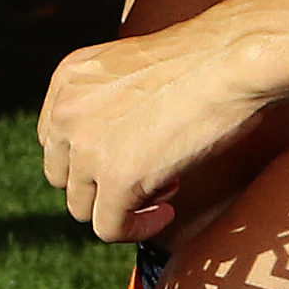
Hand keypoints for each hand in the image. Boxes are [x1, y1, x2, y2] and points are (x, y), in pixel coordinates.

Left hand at [32, 20, 288, 244]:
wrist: (233, 59)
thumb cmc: (204, 59)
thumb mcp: (134, 71)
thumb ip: (110, 104)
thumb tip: (116, 147)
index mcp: (69, 79)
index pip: (55, 139)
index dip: (91, 155)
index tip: (130, 154)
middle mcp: (66, 111)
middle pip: (62, 175)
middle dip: (101, 182)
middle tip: (150, 172)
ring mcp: (88, 146)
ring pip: (82, 206)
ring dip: (121, 206)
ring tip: (164, 188)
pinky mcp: (117, 178)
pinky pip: (109, 227)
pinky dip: (137, 229)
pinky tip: (166, 213)